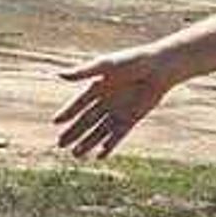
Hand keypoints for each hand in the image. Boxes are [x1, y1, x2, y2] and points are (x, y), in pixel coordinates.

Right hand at [50, 42, 179, 159]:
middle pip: (86, 121)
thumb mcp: (106, 65)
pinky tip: (101, 154)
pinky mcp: (132, 118)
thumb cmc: (133, 61)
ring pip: (99, 131)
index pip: (79, 104)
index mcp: (98, 87)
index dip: (67, 113)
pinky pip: (118, 135)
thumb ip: (84, 72)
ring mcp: (119, 111)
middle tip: (60, 145)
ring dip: (88, 143)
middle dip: (73, 133)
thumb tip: (59, 75)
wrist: (160, 68)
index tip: (55, 122)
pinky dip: (110, 145)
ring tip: (76, 155)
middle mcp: (106, 101)